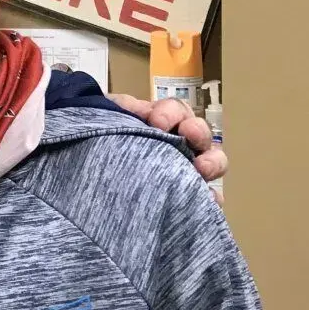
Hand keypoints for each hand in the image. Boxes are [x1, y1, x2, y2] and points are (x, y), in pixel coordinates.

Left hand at [110, 94, 225, 201]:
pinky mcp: (188, 195)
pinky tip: (210, 200)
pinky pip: (209, 197)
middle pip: (200, 132)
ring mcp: (188, 168)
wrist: (94, 171)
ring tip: (201, 169)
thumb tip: (137, 110)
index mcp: (164, 120)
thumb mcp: (108, 117)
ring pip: (214, 161)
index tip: (156, 121)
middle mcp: (182, 142)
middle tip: (188, 134)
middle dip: (197, 131)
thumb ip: (121, 109)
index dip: (170, 112)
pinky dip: (213, 198)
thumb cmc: (105, 137)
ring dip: (212, 162)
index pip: (176, 109)